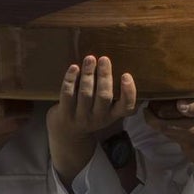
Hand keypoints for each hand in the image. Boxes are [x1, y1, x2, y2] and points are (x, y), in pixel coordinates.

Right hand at [0, 86, 29, 193]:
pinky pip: (8, 136)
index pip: (17, 119)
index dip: (24, 108)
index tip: (23, 95)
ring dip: (16, 119)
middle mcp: (0, 136)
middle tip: (19, 97)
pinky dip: (9, 127)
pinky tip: (1, 120)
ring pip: (15, 130)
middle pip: (20, 123)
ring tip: (12, 105)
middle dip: (23, 111)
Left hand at [46, 56, 139, 188]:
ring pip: (85, 93)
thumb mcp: (106, 110)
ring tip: (90, 59)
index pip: (126, 107)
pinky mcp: (64, 113)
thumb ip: (113, 94)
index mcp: (112, 115)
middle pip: (104, 96)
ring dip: (88, 74)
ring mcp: (81, 117)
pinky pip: (67, 94)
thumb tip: (117, 63)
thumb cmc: (91, 113)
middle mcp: (98, 118)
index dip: (128, 91)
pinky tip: (74, 68)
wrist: (67, 134)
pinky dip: (70, 79)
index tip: (126, 75)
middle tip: (104, 59)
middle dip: (104, 75)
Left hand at [145, 100, 193, 183]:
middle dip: (158, 121)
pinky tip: (192, 131)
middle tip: (156, 110)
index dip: (150, 117)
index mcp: (189, 129)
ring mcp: (190, 151)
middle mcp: (185, 142)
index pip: (161, 124)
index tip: (146, 109)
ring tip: (175, 118)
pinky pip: (184, 145)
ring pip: (175, 138)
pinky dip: (183, 137)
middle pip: (165, 131)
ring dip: (171, 128)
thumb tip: (179, 104)